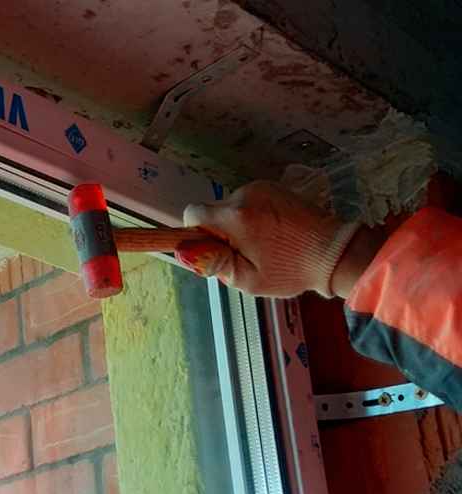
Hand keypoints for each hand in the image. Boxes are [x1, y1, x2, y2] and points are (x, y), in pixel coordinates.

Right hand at [176, 180, 364, 297]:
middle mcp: (245, 194)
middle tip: (245, 254)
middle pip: (213, 211)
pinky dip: (254, 217)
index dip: (195, 233)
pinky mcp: (275, 187)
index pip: (192, 213)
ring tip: (264, 245)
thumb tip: (184, 251)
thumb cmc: (291, 270)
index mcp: (235, 217)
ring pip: (231, 207)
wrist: (336, 252)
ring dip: (238, 225)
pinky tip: (273, 234)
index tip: (213, 248)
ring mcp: (262, 187)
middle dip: (221, 232)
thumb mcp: (248, 279)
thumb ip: (214, 263)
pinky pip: (249, 202)